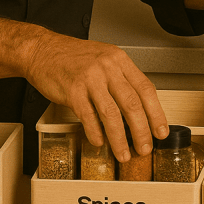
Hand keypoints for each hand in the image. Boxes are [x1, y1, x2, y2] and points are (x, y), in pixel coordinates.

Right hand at [25, 32, 167, 161]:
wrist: (43, 50)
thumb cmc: (73, 57)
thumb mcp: (104, 59)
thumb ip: (120, 79)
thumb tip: (137, 109)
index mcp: (119, 60)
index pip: (145, 88)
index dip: (156, 113)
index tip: (160, 130)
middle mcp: (107, 67)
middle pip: (132, 103)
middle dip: (141, 130)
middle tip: (144, 148)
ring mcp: (90, 78)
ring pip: (111, 113)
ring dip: (119, 138)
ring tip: (123, 153)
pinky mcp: (72, 90)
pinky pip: (88, 116)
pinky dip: (95, 133)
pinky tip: (99, 142)